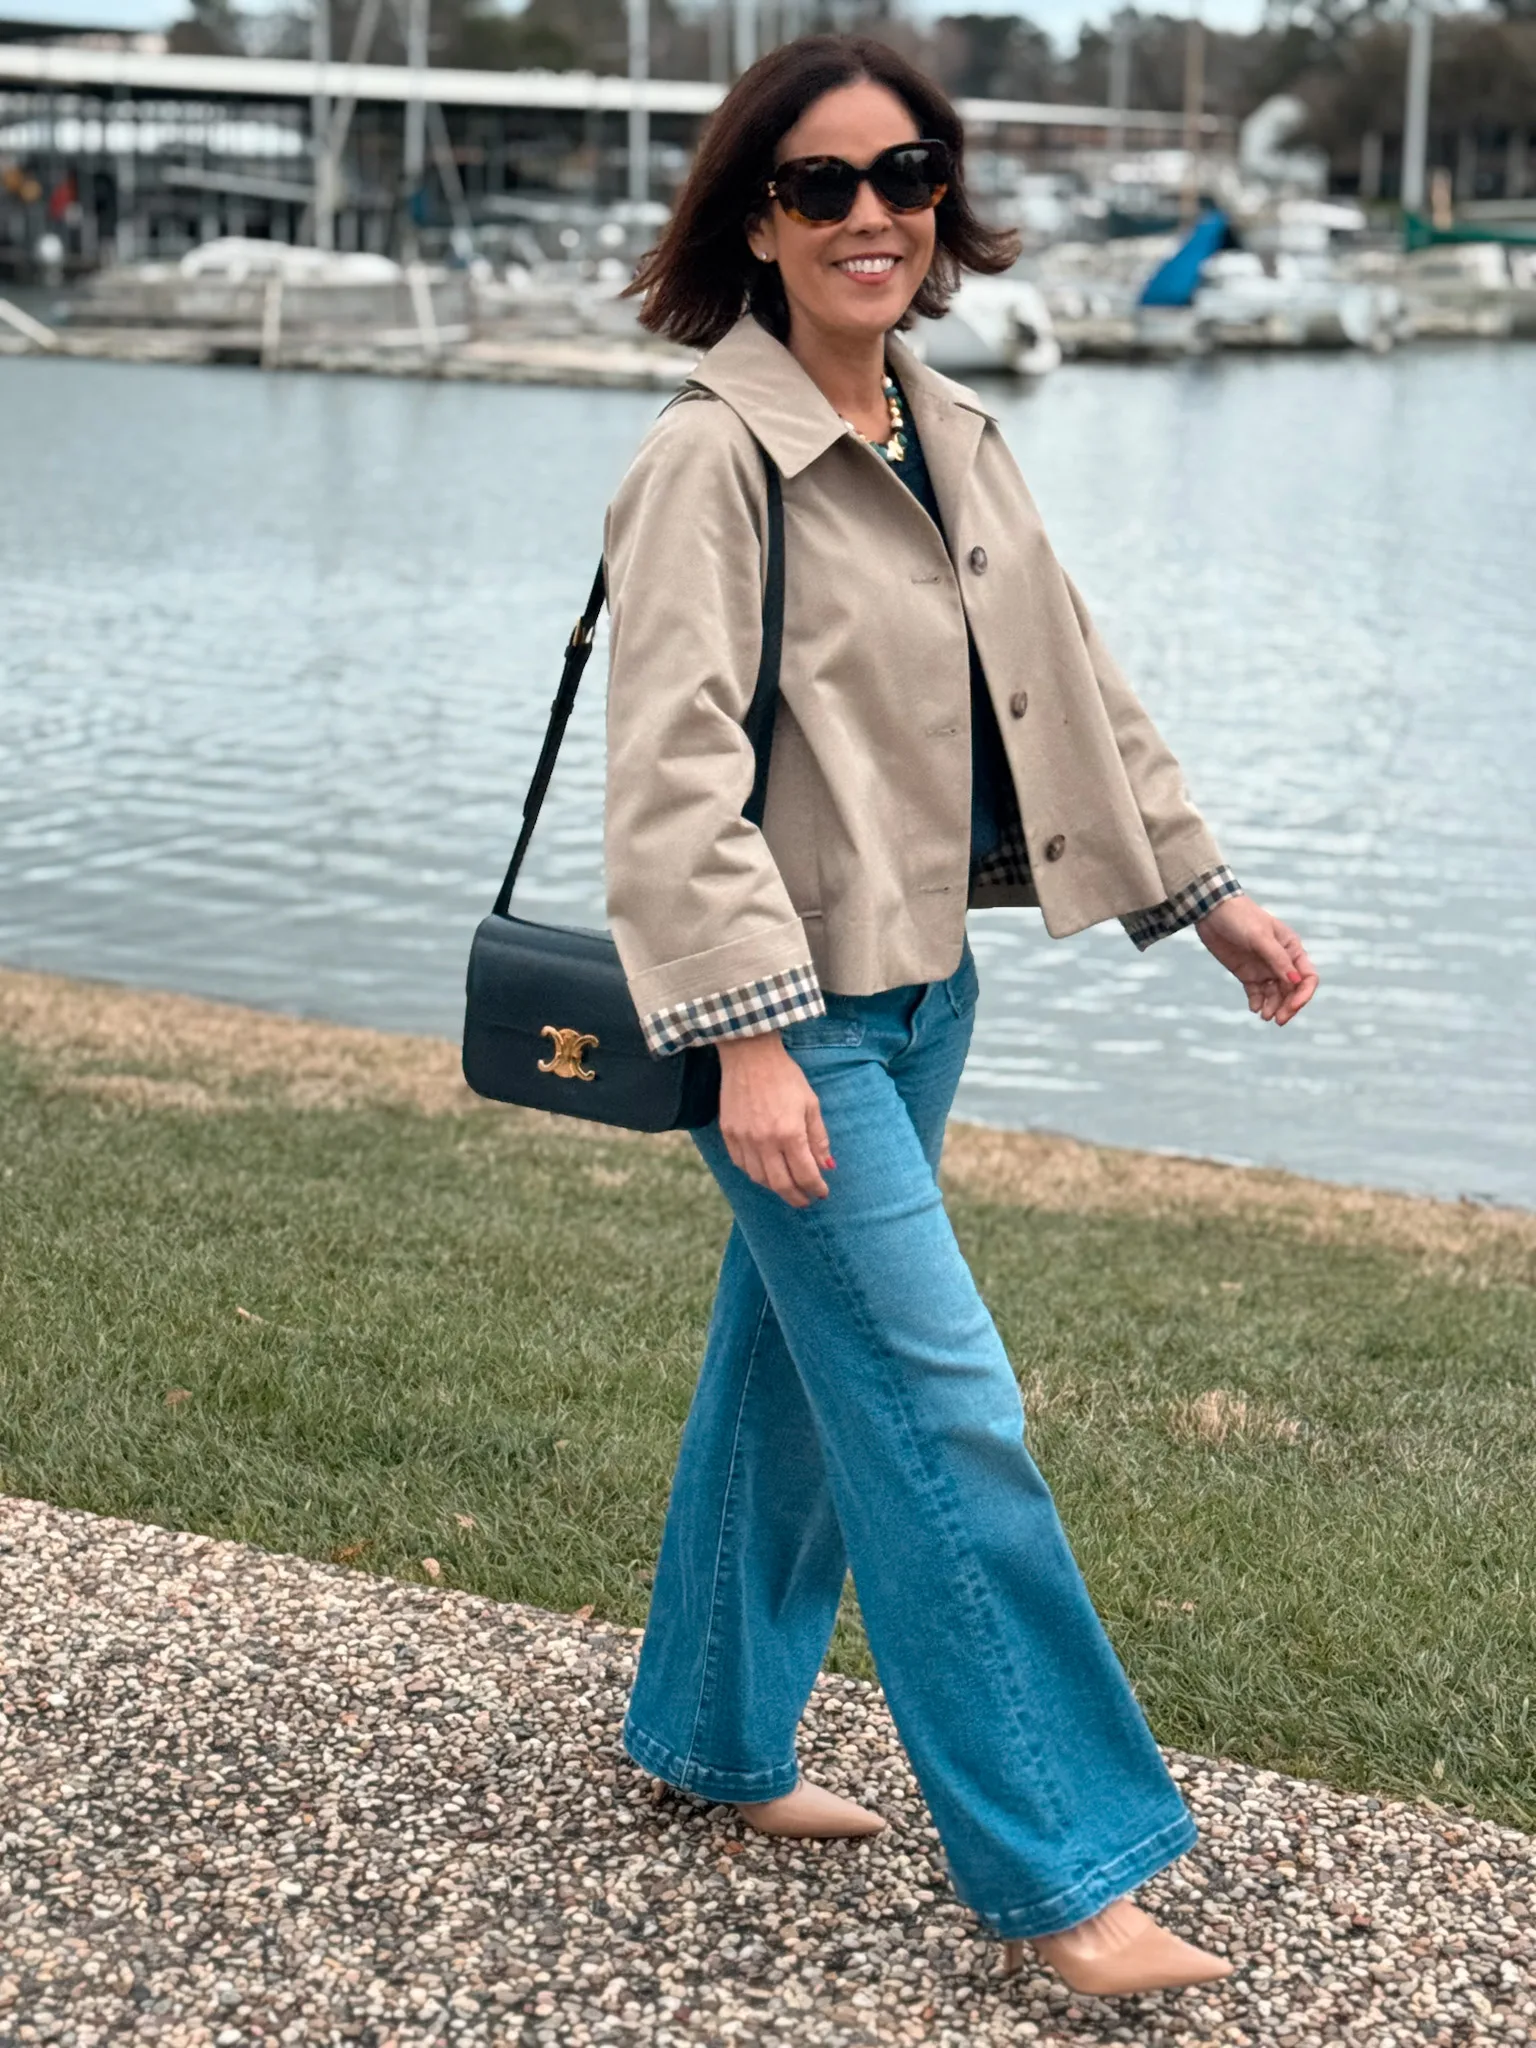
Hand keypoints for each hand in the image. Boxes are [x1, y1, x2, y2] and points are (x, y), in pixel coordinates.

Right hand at [717, 1032, 834, 1206]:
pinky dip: (755, 1174)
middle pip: (781, 1184)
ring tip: (787, 1187)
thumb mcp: (810, 1104)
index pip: (805, 1174)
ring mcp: (743, 1139)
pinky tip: (766, 1172)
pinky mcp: (728, 1133)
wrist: (749, 1056)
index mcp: (789, 1133)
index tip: (822, 1193)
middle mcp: (764, 1141)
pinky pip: (741, 1165)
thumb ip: (819, 1138)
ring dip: (776, 1188)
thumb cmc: (785, 1077)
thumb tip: (827, 1166)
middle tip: (806, 1200)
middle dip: (796, 1197)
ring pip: (759, 1178)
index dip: (816, 1188)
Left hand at [1196, 896, 1317, 1025]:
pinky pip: (1257, 993)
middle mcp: (1281, 961)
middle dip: (1287, 1006)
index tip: (1292, 1007)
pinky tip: (1254, 1008)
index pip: (1307, 978)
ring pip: (1275, 995)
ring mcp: (1264, 968)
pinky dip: (1258, 1002)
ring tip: (1264, 1016)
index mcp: (1292, 949)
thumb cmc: (1241, 917)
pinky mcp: (1247, 974)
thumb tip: (1295, 982)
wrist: (1212, 911)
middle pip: (1292, 991)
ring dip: (1272, 1007)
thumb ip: (1277, 960)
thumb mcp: (1260, 937)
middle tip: (1277, 1020)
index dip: (1303, 995)